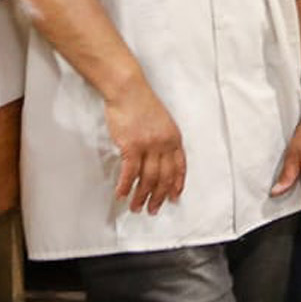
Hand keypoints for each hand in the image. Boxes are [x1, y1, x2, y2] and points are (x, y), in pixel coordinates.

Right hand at [105, 81, 184, 213]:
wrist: (129, 92)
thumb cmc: (142, 105)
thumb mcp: (162, 122)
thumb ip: (163, 140)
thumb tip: (158, 158)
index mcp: (174, 138)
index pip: (180, 166)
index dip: (177, 183)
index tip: (174, 197)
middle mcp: (165, 144)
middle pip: (164, 176)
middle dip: (159, 196)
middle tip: (153, 209)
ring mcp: (149, 146)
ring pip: (148, 178)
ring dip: (141, 196)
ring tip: (136, 207)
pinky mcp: (131, 146)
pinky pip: (129, 172)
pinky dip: (125, 186)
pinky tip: (121, 194)